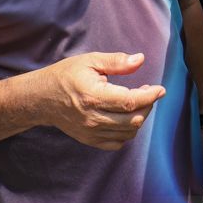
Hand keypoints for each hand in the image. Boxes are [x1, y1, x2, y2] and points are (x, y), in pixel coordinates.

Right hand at [42, 52, 165, 149]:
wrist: (42, 99)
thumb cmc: (66, 76)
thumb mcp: (90, 61)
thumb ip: (116, 61)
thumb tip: (140, 60)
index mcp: (94, 96)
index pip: (131, 102)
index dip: (150, 96)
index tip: (160, 89)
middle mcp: (93, 118)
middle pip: (134, 120)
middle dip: (148, 105)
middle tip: (148, 92)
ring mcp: (91, 132)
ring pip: (128, 132)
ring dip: (140, 117)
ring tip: (137, 102)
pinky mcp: (90, 140)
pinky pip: (118, 142)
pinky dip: (128, 131)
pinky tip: (125, 116)